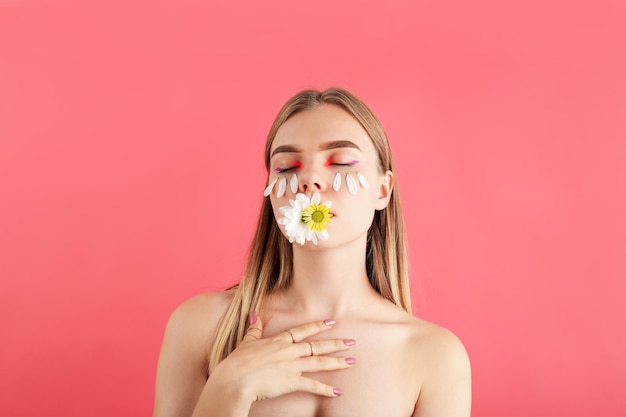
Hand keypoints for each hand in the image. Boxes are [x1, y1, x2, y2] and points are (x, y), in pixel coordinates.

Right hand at [209, 313, 355, 403]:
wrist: (234, 380)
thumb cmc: (237, 363)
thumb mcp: (246, 342)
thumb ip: (253, 329)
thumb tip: (254, 314)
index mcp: (278, 341)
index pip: (302, 331)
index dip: (317, 326)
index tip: (332, 321)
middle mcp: (288, 351)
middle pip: (317, 345)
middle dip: (336, 344)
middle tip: (353, 342)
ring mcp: (291, 366)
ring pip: (319, 362)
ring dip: (337, 362)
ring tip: (352, 361)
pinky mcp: (291, 381)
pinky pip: (312, 385)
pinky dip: (325, 389)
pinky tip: (337, 392)